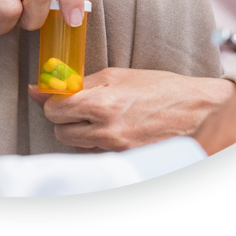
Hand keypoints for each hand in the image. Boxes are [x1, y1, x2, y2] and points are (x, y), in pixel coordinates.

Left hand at [27, 68, 235, 150]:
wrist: (195, 112)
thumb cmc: (160, 88)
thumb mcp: (118, 75)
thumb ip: (79, 82)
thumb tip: (39, 87)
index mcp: (103, 104)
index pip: (55, 110)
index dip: (54, 101)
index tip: (61, 95)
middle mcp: (107, 131)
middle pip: (60, 131)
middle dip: (64, 118)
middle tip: (79, 105)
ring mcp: (115, 150)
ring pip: (75, 145)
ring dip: (78, 131)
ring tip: (98, 116)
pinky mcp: (123, 160)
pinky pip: (95, 154)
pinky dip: (95, 143)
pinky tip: (110, 129)